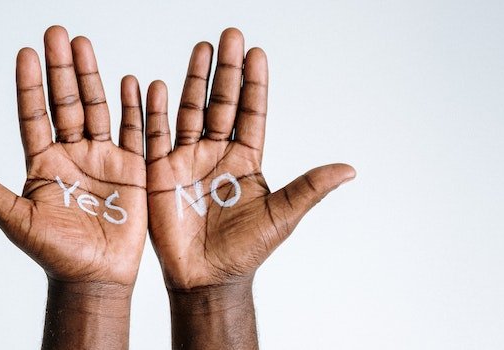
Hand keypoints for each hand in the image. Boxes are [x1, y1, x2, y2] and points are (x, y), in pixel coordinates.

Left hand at [0, 26, 146, 286]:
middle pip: (66, 102)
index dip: (30, 85)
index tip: (26, 53)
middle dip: (61, 68)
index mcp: (43, 162)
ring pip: (97, 108)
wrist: (96, 278)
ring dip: (92, 76)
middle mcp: (71, 153)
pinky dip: (133, 107)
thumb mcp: (18, 221)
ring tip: (85, 44)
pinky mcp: (130, 168)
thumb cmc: (55, 254)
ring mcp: (101, 158)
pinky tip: (132, 82)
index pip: (34, 115)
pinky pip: (132, 131)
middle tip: (57, 33)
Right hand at [146, 28, 354, 289]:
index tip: (256, 53)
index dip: (254, 83)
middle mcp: (216, 153)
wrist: (207, 278)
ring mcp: (187, 160)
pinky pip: (156, 136)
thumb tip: (349, 169)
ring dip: (194, 80)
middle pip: (221, 102)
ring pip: (190, 111)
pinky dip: (154, 112)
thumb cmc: (245, 250)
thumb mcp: (281, 216)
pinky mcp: (160, 173)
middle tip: (229, 35)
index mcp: (246, 159)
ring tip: (200, 49)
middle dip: (225, 69)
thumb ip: (309, 188)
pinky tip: (154, 86)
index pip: (251, 112)